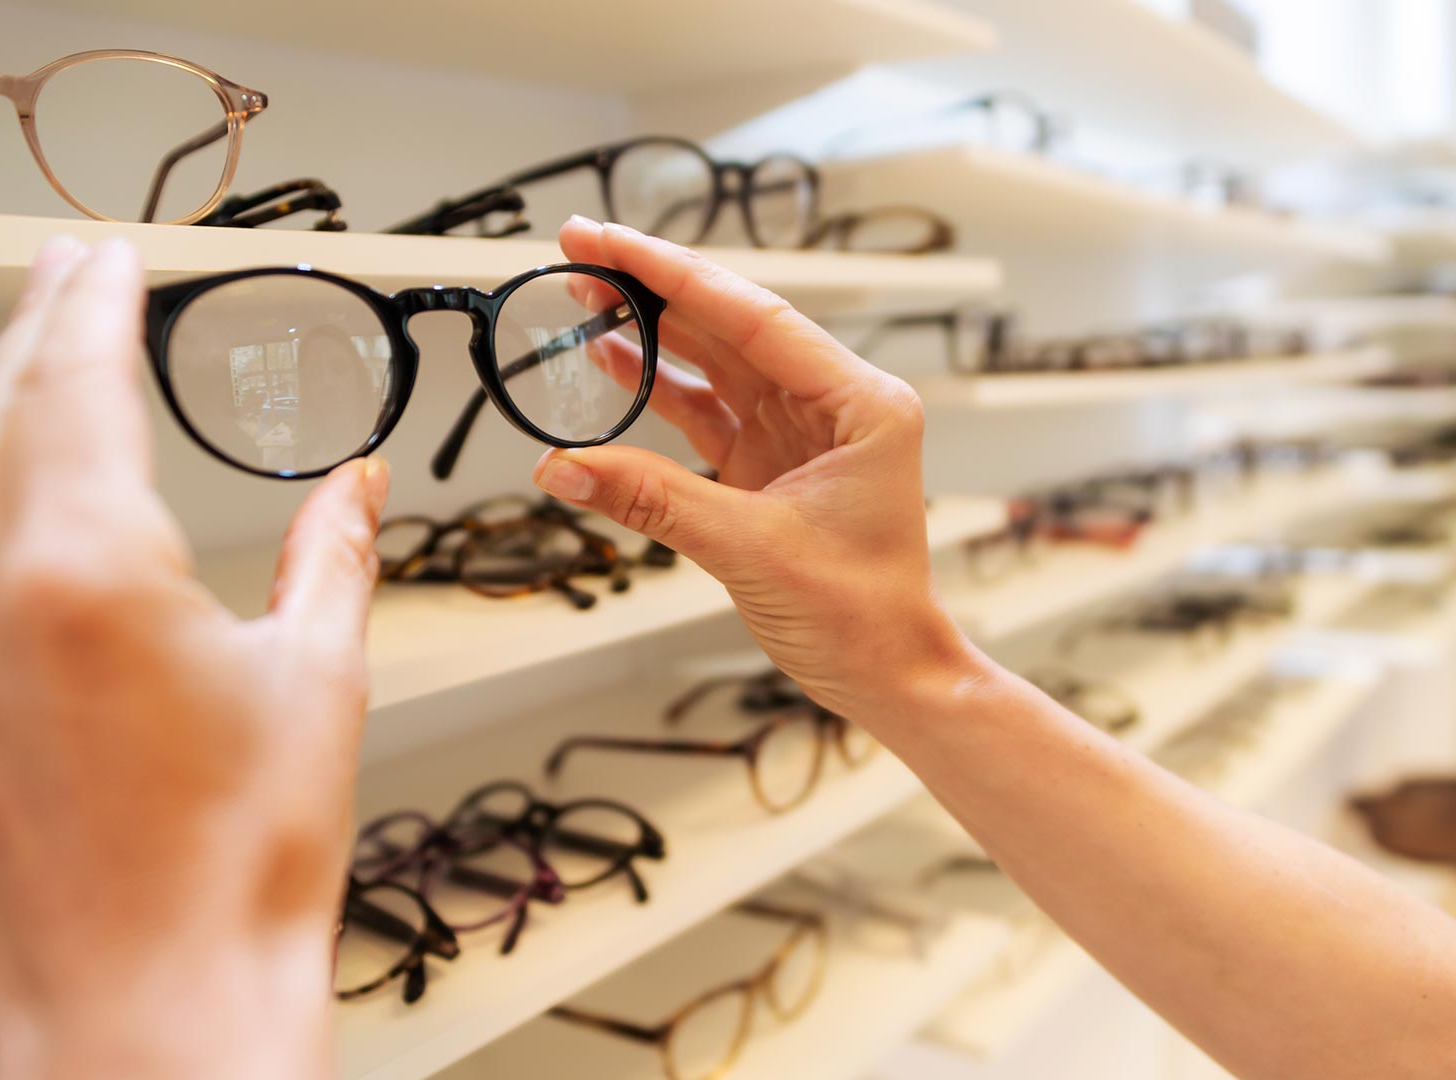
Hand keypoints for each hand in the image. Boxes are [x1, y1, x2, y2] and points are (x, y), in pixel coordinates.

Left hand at [0, 238, 387, 1079]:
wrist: (156, 1006)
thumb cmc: (241, 866)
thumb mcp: (318, 682)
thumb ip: (327, 557)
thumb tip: (349, 485)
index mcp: (87, 575)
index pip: (78, 388)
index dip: (96, 308)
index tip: (110, 260)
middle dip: (38, 331)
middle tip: (73, 272)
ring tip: (41, 363)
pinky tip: (2, 498)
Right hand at [536, 217, 976, 717]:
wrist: (891, 676)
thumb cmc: (865, 616)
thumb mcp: (752, 550)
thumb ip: (654, 500)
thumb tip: (564, 465)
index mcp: (862, 405)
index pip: (756, 316)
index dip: (674, 274)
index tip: (610, 241)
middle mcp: (836, 405)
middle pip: (732, 325)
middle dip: (654, 287)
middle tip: (580, 251)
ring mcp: (802, 432)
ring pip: (715, 361)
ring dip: (650, 331)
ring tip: (582, 297)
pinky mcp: (772, 464)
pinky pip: (707, 409)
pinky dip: (659, 388)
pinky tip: (612, 360)